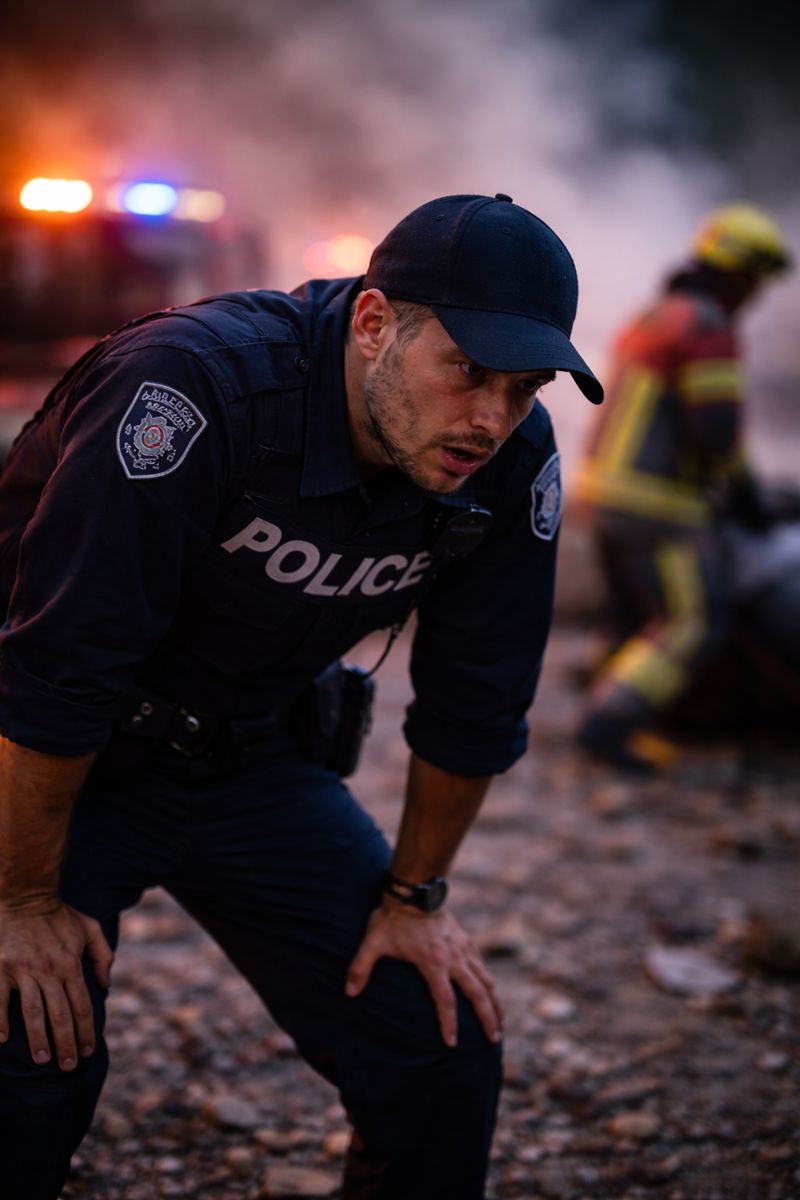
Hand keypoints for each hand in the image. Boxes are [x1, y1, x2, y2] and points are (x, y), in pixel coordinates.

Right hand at [0, 897, 113, 1070]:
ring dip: (38, 1040)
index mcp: (70, 964)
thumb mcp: (89, 928)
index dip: (86, 1032)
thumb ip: (102, 955)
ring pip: (31, 1013)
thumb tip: (106, 985)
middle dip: (65, 1044)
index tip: (88, 1051)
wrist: (24, 895)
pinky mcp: (1, 969)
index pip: (82, 1006)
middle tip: (67, 1065)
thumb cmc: (58, 914)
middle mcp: (48, 970)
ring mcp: (22, 970)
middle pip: (59, 1016)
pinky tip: (2, 1040)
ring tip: (43, 1060)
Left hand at [345, 900, 502, 1047]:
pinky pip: (482, 965)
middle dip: (487, 1017)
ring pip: (485, 980)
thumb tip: (349, 992)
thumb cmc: (392, 918)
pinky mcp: (465, 941)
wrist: (414, 890)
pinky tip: (492, 993)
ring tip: (501, 1023)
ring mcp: (462, 948)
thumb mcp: (373, 941)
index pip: (444, 1000)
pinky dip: (489, 982)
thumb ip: (360, 967)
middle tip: (494, 1039)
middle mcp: (453, 958)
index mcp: (433, 962)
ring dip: (495, 1002)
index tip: (451, 1043)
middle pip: (477, 993)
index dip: (448, 1023)